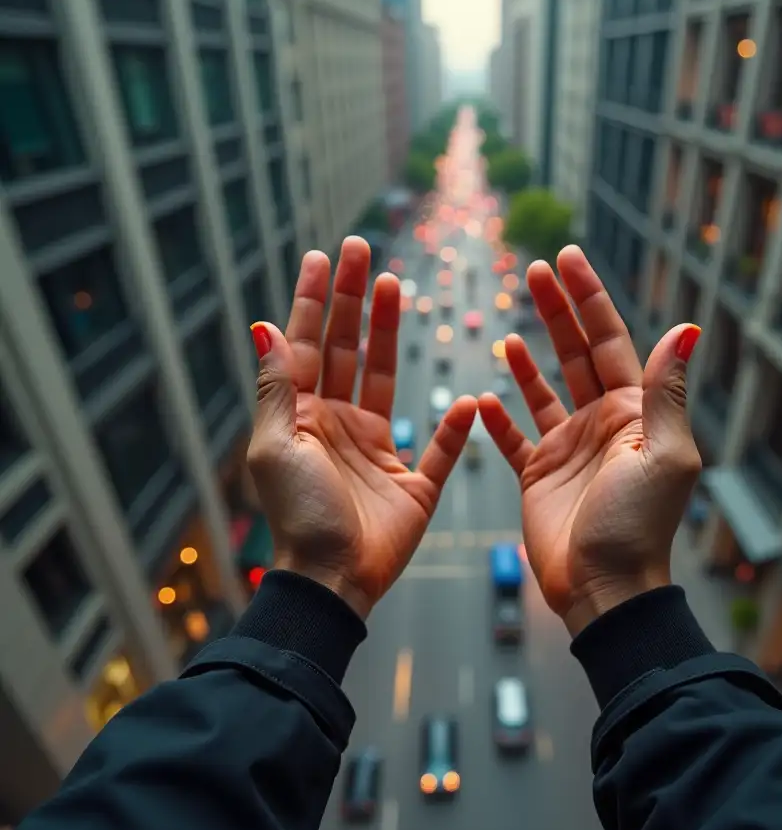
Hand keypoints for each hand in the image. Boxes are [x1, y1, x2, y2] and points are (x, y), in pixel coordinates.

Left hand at [247, 237, 475, 618]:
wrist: (331, 579)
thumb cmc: (298, 515)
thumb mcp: (275, 447)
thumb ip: (277, 387)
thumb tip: (264, 325)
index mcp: (304, 417)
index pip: (310, 345)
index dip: (316, 300)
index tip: (324, 256)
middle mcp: (339, 425)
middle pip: (348, 350)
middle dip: (354, 299)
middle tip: (363, 250)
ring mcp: (377, 452)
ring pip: (387, 379)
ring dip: (389, 333)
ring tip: (395, 285)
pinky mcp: (413, 484)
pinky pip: (440, 449)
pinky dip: (456, 428)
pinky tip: (469, 399)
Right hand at [478, 246, 701, 635]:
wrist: (603, 588)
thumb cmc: (637, 524)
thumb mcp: (662, 455)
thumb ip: (664, 391)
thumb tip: (686, 327)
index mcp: (635, 413)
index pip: (610, 341)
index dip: (590, 299)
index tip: (569, 257)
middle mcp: (602, 423)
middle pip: (576, 354)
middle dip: (558, 310)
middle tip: (537, 268)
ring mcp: (568, 448)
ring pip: (544, 389)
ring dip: (528, 356)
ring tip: (508, 322)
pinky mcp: (538, 476)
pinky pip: (513, 438)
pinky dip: (498, 418)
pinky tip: (483, 396)